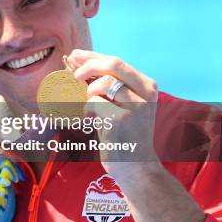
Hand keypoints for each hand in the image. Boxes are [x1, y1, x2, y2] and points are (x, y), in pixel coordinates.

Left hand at [66, 49, 159, 179]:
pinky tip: (91, 121)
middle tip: (74, 75)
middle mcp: (145, 93)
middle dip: (88, 65)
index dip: (93, 56)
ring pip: (102, 83)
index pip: (117, 61)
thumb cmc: (124, 133)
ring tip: (89, 107)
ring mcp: (135, 106)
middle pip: (113, 64)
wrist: (137, 166)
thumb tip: (78, 60)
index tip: (75, 55)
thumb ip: (108, 84)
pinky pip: (94, 103)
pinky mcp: (120, 120)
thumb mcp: (123, 104)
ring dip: (88, 92)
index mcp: (147, 86)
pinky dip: (86, 110)